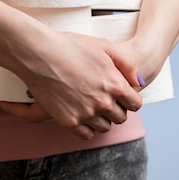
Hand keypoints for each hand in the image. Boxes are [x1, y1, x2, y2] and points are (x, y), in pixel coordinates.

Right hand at [0, 31, 141, 140]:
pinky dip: (87, 127)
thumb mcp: (104, 45)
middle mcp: (103, 103)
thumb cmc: (71, 45)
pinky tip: (81, 113)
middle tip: (104, 97)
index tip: (121, 94)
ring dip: (102, 118)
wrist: (40, 53)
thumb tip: (138, 81)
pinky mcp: (69, 122)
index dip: (129, 98)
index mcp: (114, 84)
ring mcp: (86, 114)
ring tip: (92, 104)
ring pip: (105, 127)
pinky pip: (87, 134)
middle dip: (116, 108)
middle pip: (121, 117)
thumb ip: (127, 64)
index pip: (135, 103)